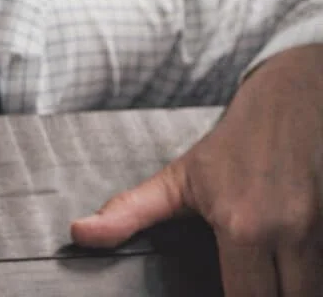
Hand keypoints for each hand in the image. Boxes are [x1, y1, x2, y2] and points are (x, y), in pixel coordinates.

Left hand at [70, 44, 322, 295]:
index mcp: (243, 227)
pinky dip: (314, 273)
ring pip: (315, 287)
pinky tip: (293, 268)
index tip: (224, 290)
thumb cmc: (235, 144)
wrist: (295, 99)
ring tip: (268, 276)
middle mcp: (288, 231)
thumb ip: (128, 212)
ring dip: (294, 286)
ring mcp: (322, 229)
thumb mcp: (177, 178)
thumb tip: (80, 234)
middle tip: (246, 282)